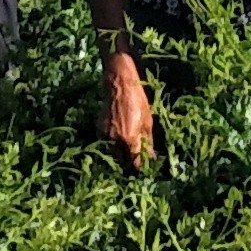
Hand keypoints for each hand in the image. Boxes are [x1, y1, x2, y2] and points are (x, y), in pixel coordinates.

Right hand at [102, 49, 153, 167]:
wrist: (118, 84)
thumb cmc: (137, 100)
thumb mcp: (148, 121)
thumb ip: (148, 142)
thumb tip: (151, 158)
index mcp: (129, 139)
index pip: (135, 163)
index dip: (141, 167)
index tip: (146, 167)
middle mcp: (115, 141)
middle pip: (123, 161)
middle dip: (131, 161)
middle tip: (138, 156)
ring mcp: (105, 136)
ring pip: (114, 153)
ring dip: (122, 153)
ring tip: (129, 145)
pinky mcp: (99, 130)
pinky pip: (107, 143)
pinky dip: (114, 143)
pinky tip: (121, 134)